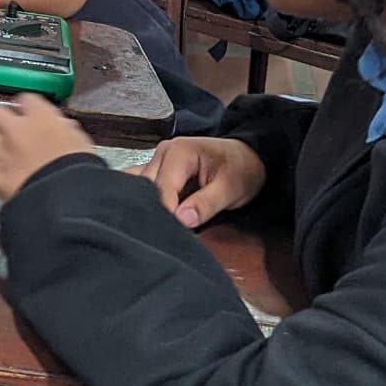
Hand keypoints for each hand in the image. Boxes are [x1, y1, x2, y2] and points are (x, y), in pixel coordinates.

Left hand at [0, 94, 94, 209]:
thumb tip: (65, 129)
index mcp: (42, 117)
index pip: (27, 99)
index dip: (25, 104)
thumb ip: (70, 132)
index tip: (27, 109)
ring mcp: (2, 152)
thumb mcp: (84, 143)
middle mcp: (17, 129)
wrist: (68, 195)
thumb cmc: (81, 169)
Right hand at [145, 135, 269, 228]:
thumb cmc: (241, 168)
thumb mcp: (231, 188)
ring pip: (138, 188)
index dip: (166, 213)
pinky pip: (142, 186)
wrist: (247, 158)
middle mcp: (163, 153)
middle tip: (169, 234)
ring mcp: (157, 162)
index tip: (172, 233)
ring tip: (161, 226)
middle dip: (155, 211)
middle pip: (145, 188)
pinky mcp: (157, 172)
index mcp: (180, 151)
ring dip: (147, 207)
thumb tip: (182, 219)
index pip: (161, 187)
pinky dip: (145, 202)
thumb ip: (207, 204)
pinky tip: (155, 217)